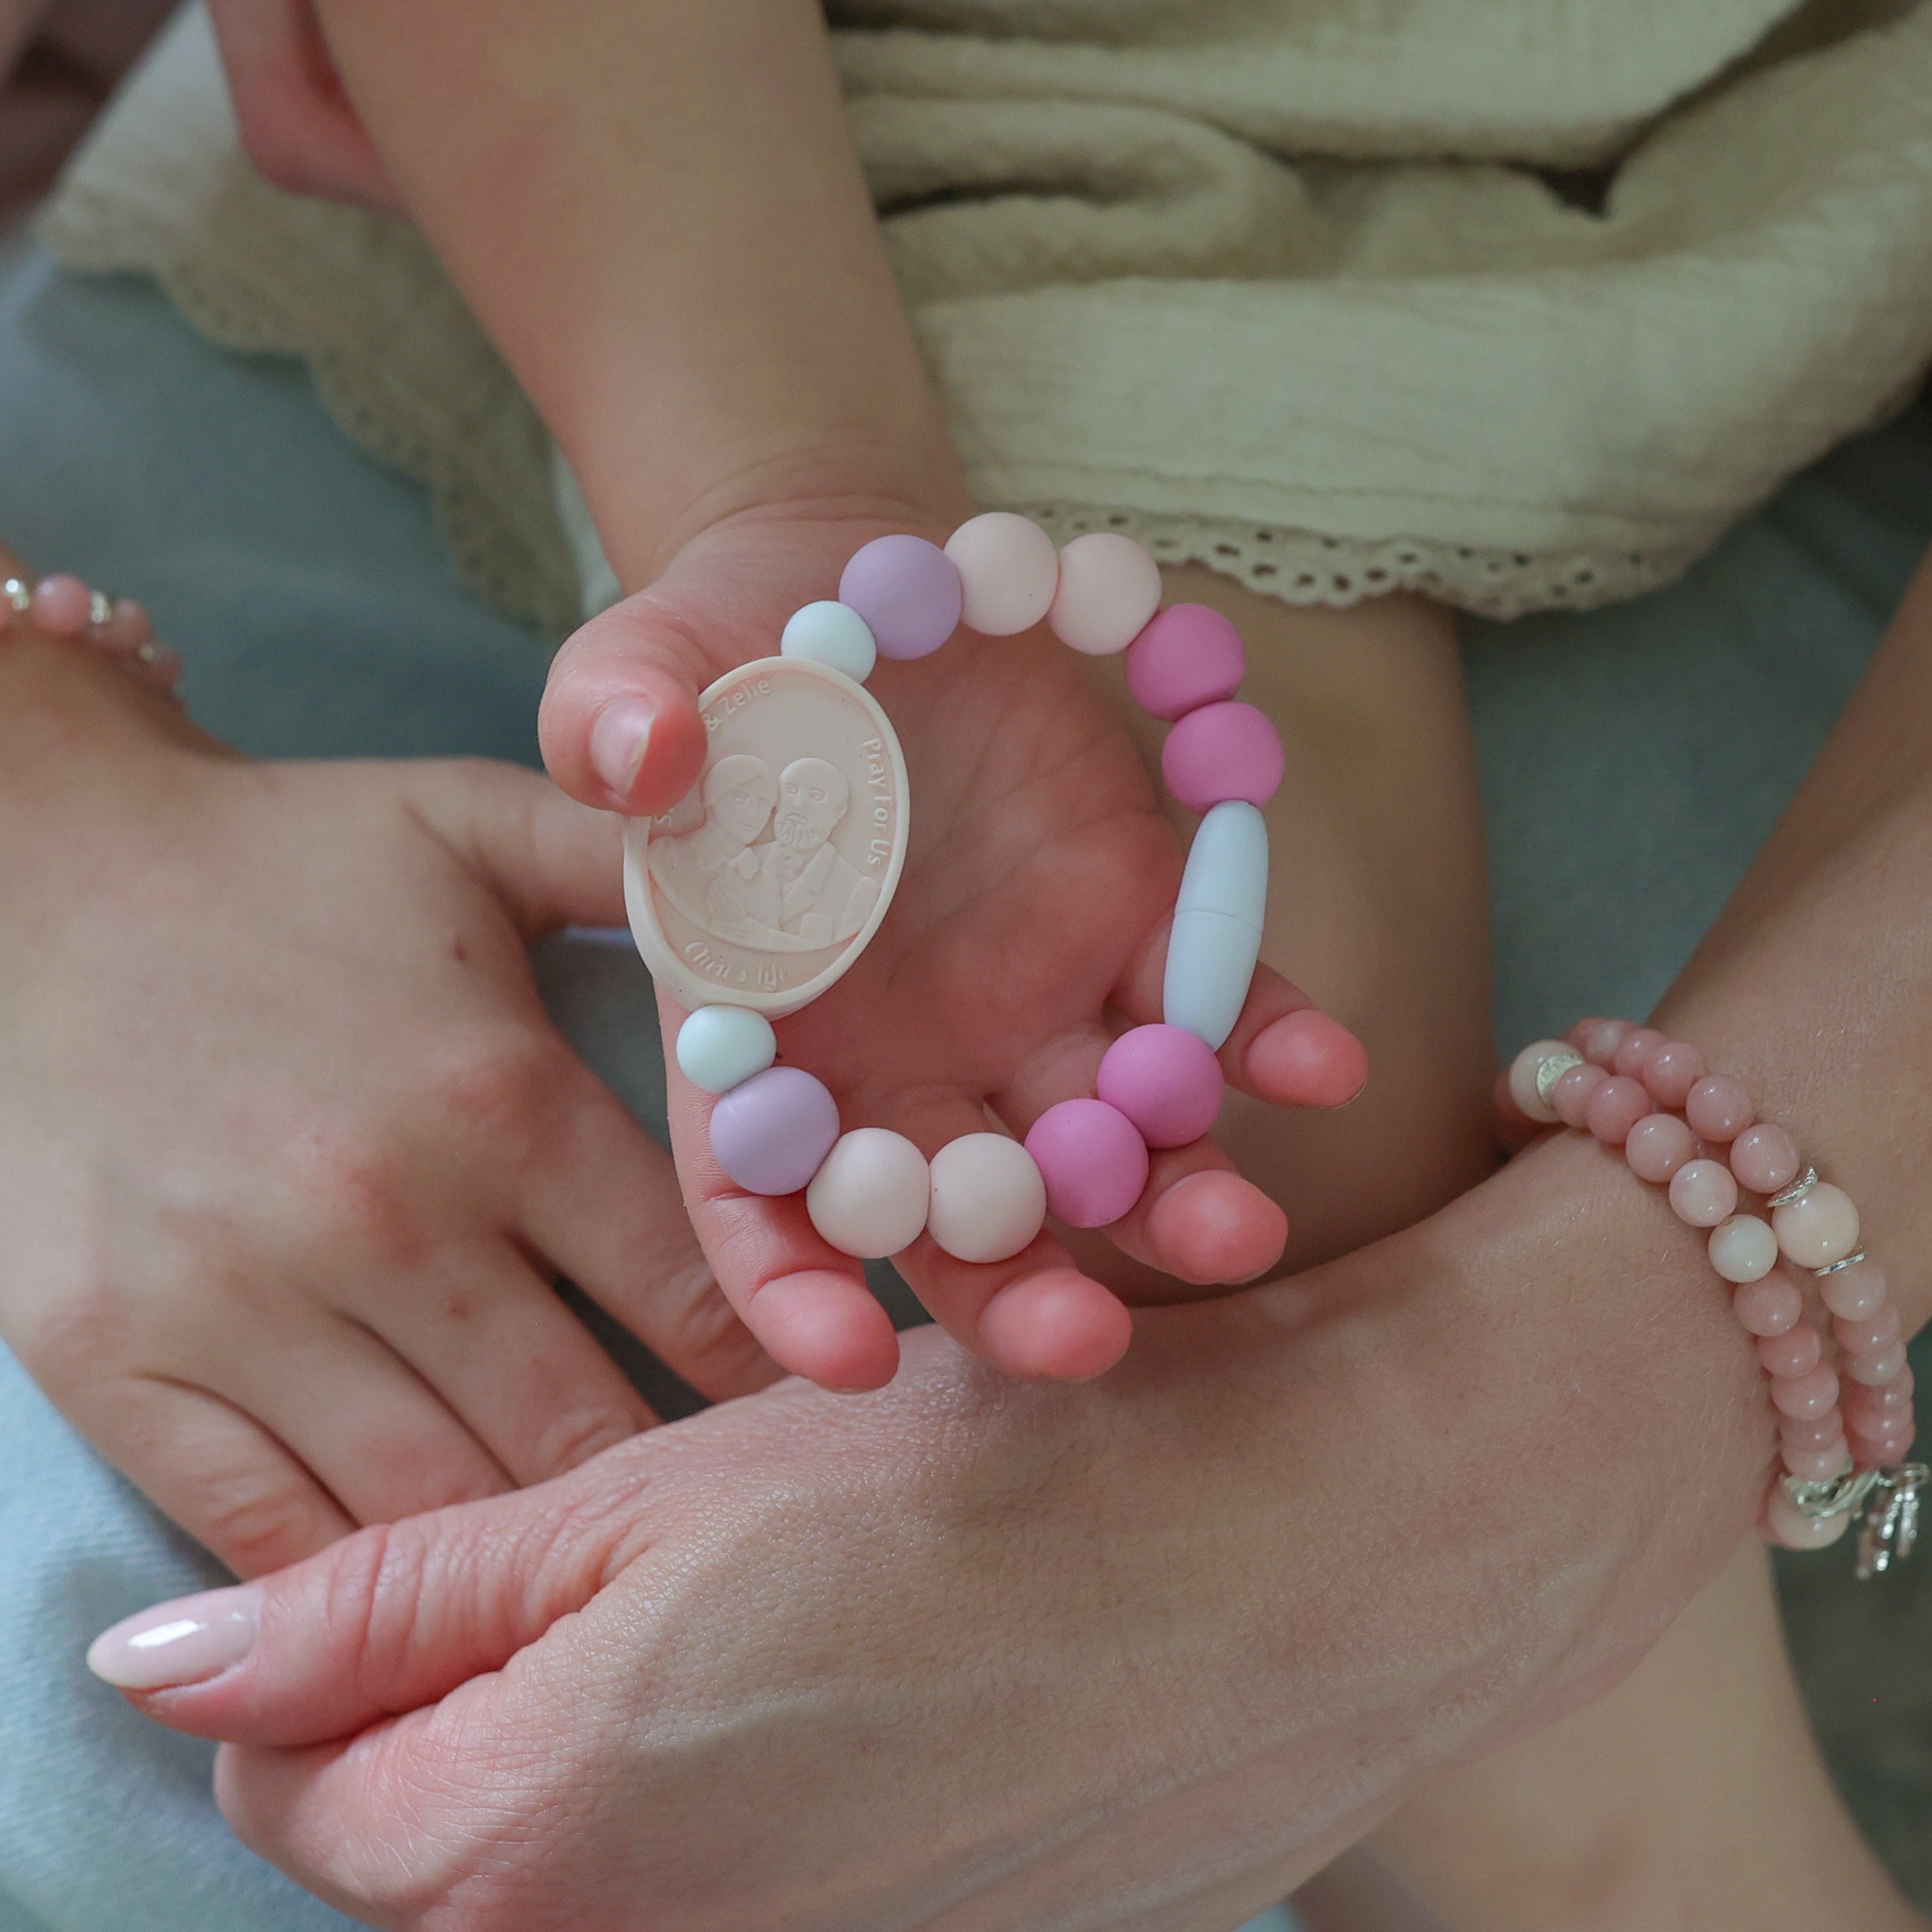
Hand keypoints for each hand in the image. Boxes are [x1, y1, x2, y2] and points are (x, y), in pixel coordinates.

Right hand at [0, 645, 768, 1578]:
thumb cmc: (272, 849)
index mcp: (500, 1097)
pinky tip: (413, 1614)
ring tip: (592, 1602)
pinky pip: (265, 1539)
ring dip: (521, 1569)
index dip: (783, 1370)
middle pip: (585, 1437)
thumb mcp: (477, 818)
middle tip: (725, 1543)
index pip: (702, 1294)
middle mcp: (384, 1220)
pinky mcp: (112, 1368)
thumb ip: (644, 860)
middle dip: (670, 1502)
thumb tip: (793, 878)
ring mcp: (239, 1307)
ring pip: (436, 1513)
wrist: (11, 860)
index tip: (825, 1420)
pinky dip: (347, 1599)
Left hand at [93, 1141, 1774, 1931]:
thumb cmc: (962, 1475)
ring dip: (668, 1807)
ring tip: (824, 1652)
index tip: (474, 1557)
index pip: (292, 1785)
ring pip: (630, 1928)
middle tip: (686, 1575)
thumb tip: (139, 1678)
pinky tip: (918, 1748)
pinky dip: (810, 1875)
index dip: (354, 1654)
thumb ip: (367, 1606)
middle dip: (513, 1733)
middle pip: (464, 1866)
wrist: (1305, 1559)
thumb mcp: (636, 1494)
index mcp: (521, 1854)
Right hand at [539, 500, 1367, 1388]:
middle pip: (954, 1215)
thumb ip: (611, 719)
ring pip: (1101, 1144)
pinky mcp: (1132, 922)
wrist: (851, 572)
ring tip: (1239, 1227)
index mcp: (756, 1035)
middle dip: (1018, 1292)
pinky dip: (1269, 1039)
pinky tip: (1320, 1059)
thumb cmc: (714, 647)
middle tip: (1088, 1342)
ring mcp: (1026, 1003)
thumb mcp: (634, 663)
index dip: (791, 1287)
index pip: (755, 1195)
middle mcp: (896, 1058)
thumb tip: (639, 763)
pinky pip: (1212, 1003)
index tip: (851, 1359)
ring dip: (1169, 1199)